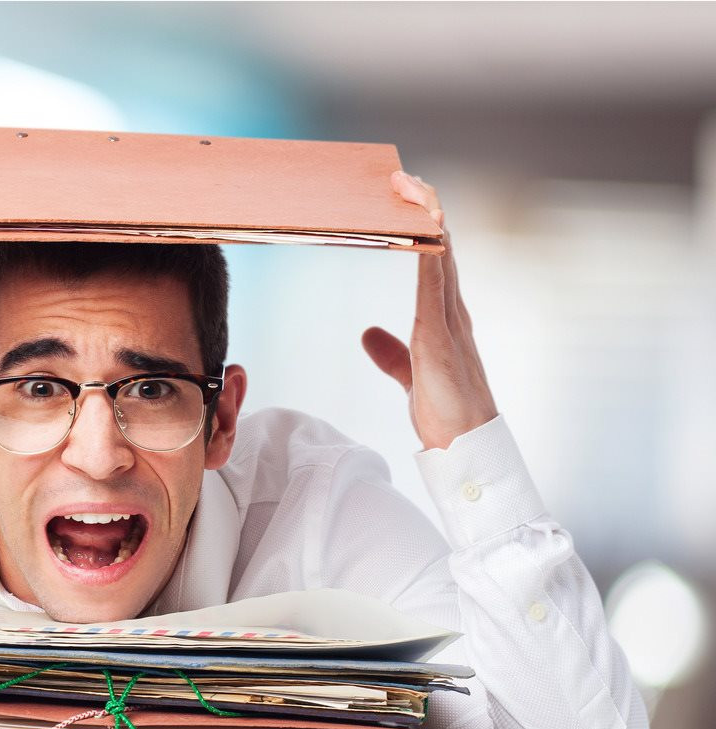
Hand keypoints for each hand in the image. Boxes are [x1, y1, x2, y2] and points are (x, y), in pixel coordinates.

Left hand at [361, 171, 497, 450]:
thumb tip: (369, 333)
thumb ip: (391, 353)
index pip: (435, 259)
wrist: (464, 445)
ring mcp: (450, 320)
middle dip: (424, 208)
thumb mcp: (409, 374)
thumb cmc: (445, 412)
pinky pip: (436, 285)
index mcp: (444, 317)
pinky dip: (431, 255)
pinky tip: (423, 230)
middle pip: (441, 245)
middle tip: (402, 178)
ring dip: (427, 219)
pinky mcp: (439, 336)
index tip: (403, 199)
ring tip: (410, 185)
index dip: (422, 226)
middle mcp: (452, 311)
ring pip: (443, 255)